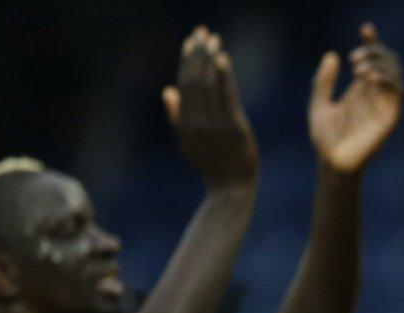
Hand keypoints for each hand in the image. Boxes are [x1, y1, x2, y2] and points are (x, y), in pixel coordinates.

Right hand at [163, 27, 259, 189]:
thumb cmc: (211, 165)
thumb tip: (168, 91)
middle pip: (195, 80)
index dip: (187, 61)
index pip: (184, 84)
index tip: (191, 41)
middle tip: (202, 32)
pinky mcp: (235, 129)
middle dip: (197, 53)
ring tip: (214, 40)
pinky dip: (224, 77)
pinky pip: (227, 98)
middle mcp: (196, 122)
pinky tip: (223, 59)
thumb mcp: (187, 142)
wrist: (230, 189)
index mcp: (184, 123)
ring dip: (210, 59)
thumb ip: (177, 117)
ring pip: (209, 86)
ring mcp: (215, 126)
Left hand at [309, 23, 403, 173]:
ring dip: (380, 64)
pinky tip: (369, 77)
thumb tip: (332, 55)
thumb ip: (324, 81)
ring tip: (358, 68)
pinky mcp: (390, 118)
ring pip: (396, 74)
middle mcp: (376, 95)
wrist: (331, 163)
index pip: (374, 60)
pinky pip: (398, 93)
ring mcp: (384, 105)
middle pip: (388, 62)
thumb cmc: (325, 138)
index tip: (366, 29)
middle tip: (354, 59)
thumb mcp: (319, 103)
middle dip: (375, 52)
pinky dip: (387, 79)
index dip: (373, 42)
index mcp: (361, 89)